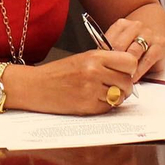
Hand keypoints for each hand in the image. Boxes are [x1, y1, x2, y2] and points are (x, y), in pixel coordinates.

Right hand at [11, 49, 136, 115]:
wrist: (34, 86)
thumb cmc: (57, 73)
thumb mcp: (82, 59)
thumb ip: (104, 62)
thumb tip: (128, 71)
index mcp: (94, 56)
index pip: (129, 62)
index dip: (129, 69)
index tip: (123, 72)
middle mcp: (95, 72)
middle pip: (127, 81)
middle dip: (124, 87)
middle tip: (114, 87)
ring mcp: (91, 90)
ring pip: (120, 96)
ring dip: (115, 98)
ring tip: (102, 94)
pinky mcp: (87, 106)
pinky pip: (108, 108)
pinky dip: (104, 106)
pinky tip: (92, 100)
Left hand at [102, 17, 164, 80]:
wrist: (157, 38)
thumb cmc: (134, 45)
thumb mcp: (120, 44)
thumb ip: (109, 51)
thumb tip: (95, 64)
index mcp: (122, 25)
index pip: (108, 40)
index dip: (102, 56)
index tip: (98, 68)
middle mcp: (136, 27)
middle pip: (120, 45)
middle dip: (113, 62)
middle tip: (108, 75)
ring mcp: (149, 35)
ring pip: (134, 52)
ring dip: (126, 67)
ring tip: (120, 78)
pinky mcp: (160, 45)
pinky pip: (147, 59)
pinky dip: (139, 70)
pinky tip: (133, 77)